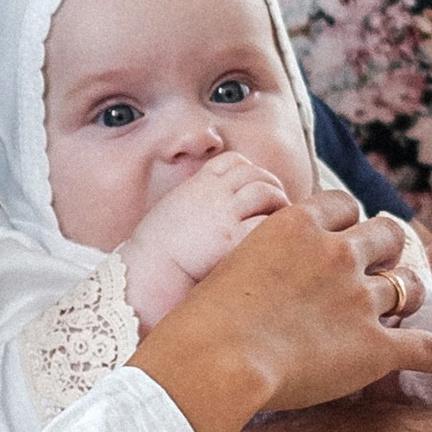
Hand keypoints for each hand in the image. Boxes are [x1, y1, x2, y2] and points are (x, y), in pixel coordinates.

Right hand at [119, 157, 290, 321]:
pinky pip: (263, 223)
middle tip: (279, 202)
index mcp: (198, 185)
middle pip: (255, 174)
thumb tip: (205, 210)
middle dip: (272, 185)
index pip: (233, 161)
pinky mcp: (230, 239)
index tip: (256, 185)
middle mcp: (212, 194)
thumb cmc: (156, 249)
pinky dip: (274, 226)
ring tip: (283, 217)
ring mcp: (223, 214)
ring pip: (264, 192)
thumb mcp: (172, 210)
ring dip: (279, 202)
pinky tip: (274, 238)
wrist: (148, 269)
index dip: (250, 170)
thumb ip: (193, 202)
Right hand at [134, 203, 431, 431]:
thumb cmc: (201, 323)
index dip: (349, 221)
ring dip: (409, 296)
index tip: (345, 235)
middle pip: (386, 235)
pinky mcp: (374, 346)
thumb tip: (260, 282)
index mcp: (297, 227)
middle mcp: (336, 254)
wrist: (214, 360)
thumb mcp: (226, 268)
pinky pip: (423, 346)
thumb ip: (257, 263)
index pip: (343, 205)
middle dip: (387, 250)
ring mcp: (360, 298)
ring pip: (409, 286)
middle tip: (381, 267)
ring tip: (407, 307)